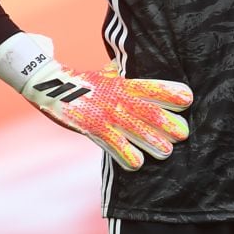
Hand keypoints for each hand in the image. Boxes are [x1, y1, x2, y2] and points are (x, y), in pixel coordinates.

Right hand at [0, 33, 192, 169]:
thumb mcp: (101, 75)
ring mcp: (103, 112)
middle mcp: (115, 97)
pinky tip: (137, 163)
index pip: (148, 86)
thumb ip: (116, 77)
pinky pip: (111, 142)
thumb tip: (122, 71)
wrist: (46, 81)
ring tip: (166, 151)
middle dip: (166, 122)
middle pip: (146, 110)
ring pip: (132, 128)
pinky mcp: (90, 126)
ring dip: (150, 141)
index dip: (168, 92)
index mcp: (120, 83)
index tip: (188, 98)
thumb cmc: (78, 81)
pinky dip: (124, 153)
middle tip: (184, 132)